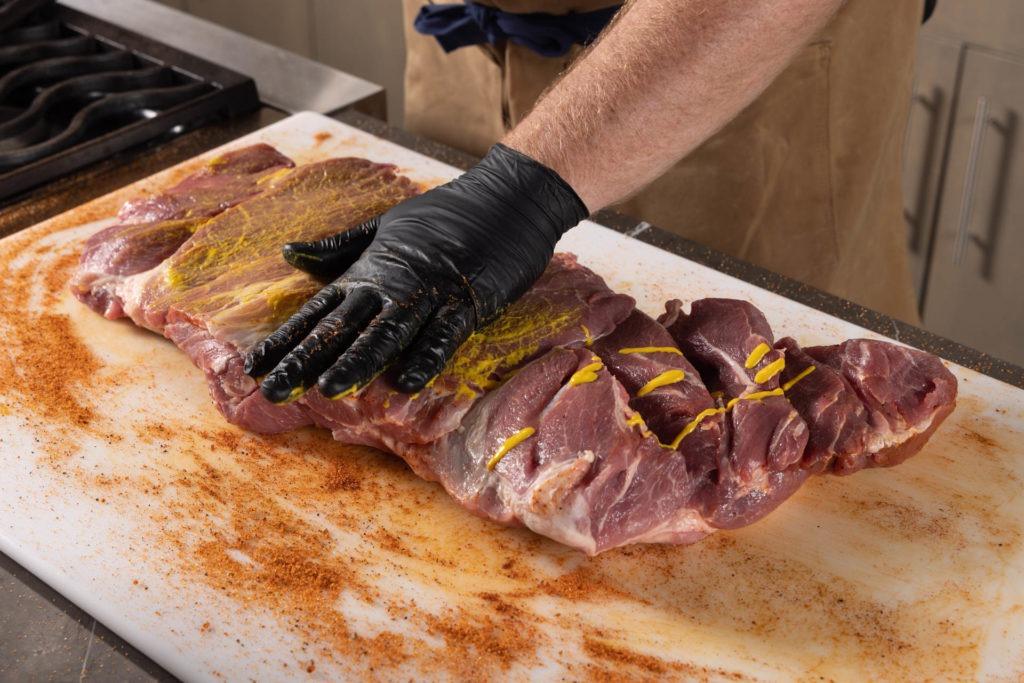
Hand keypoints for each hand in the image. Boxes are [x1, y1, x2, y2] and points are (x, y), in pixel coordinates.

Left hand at [243, 143, 587, 402]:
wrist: (505, 198)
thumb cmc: (445, 217)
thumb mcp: (384, 228)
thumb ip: (338, 247)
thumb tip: (290, 253)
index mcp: (369, 272)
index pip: (318, 311)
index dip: (286, 340)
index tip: (254, 367)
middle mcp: (391, 284)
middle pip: (342, 327)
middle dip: (306, 360)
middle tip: (273, 392)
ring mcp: (430, 293)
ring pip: (388, 332)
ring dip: (358, 361)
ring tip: (330, 390)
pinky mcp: (469, 301)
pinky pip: (444, 334)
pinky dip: (427, 356)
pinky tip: (408, 382)